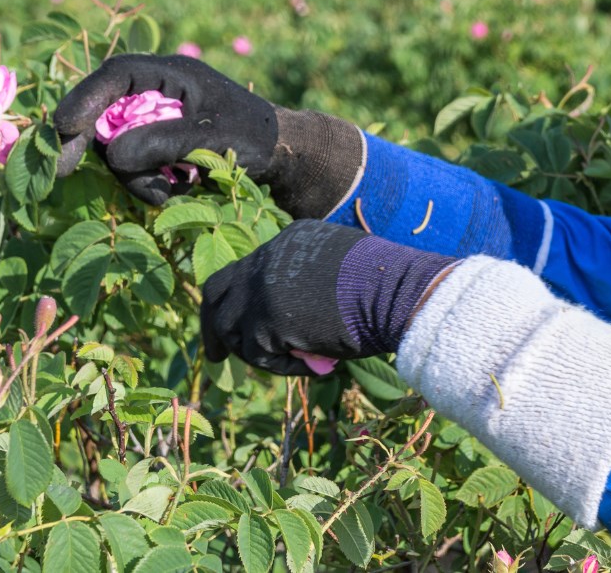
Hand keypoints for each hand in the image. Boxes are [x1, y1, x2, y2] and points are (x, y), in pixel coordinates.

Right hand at [52, 53, 361, 214]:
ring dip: (136, 174)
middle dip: (89, 143)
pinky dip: (149, 182)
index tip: (65, 128)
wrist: (282, 155)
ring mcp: (153, 119)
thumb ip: (162, 142)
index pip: (115, 76)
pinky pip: (133, 164)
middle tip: (62, 170)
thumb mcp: (212, 137)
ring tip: (173, 188)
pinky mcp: (156, 145)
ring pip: (116, 146)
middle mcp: (156, 91)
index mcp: (170, 72)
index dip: (84, 99)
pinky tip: (179, 189)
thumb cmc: (254, 137)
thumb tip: (112, 155)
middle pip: (103, 112)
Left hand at [201, 220, 458, 375]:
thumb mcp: (345, 278)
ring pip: (232, 329)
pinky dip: (283, 368)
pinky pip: (258, 355)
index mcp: (290, 242)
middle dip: (212, 326)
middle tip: (215, 357)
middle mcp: (268, 258)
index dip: (245, 302)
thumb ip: (316, 294)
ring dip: (257, 354)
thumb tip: (302, 341)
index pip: (250, 271)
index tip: (243, 327)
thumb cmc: (389, 291)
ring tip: (296, 363)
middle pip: (218, 291)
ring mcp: (262, 287)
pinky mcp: (265, 318)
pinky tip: (315, 367)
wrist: (398, 293)